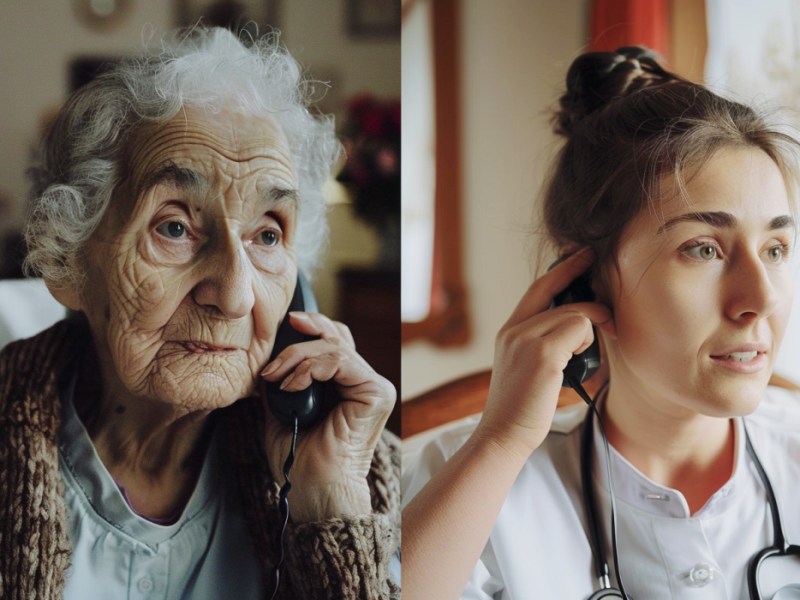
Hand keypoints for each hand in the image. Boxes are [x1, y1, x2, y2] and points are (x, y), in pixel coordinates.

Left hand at [260, 312, 394, 522]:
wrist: (314, 491)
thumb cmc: (300, 460)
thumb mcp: (281, 409)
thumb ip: (282, 380)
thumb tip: (269, 356)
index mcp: (347, 385)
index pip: (334, 340)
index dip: (312, 327)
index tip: (286, 323)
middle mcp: (363, 383)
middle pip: (336, 336)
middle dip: (299, 340)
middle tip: (272, 363)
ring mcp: (373, 387)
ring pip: (335, 346)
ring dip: (298, 358)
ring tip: (277, 380)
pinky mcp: (376, 394)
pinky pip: (341, 361)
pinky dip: (311, 368)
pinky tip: (292, 386)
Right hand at [475, 248, 613, 458]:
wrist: (504, 434)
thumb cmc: (523, 408)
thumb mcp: (528, 367)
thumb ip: (545, 343)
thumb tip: (581, 326)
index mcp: (509, 330)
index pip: (538, 288)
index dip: (563, 269)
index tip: (583, 255)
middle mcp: (514, 329)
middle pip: (559, 294)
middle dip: (587, 291)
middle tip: (609, 307)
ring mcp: (526, 339)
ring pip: (575, 313)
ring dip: (589, 333)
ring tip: (580, 359)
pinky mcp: (542, 354)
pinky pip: (579, 329)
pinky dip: (587, 343)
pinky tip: (578, 364)